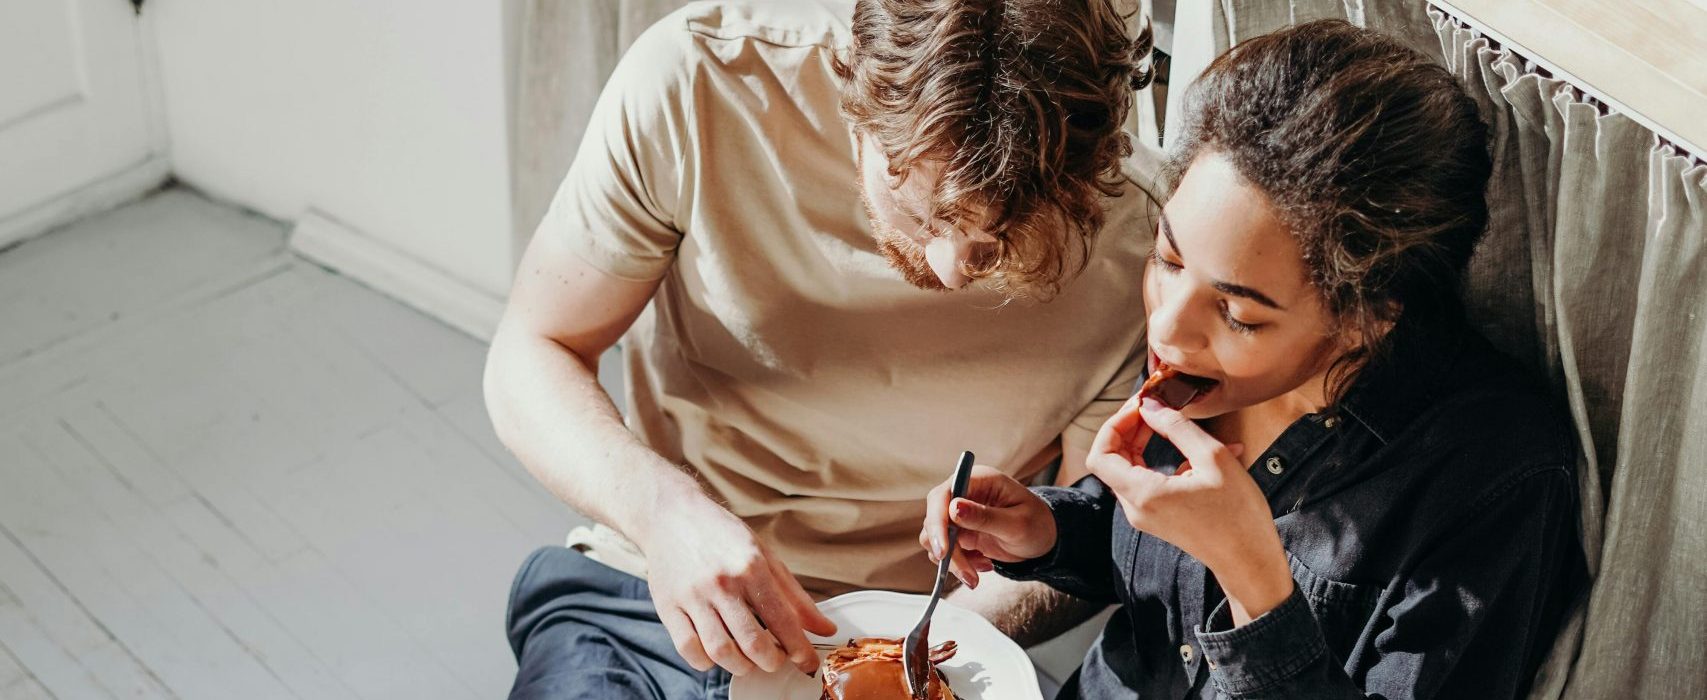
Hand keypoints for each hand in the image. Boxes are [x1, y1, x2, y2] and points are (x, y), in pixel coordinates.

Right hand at [637, 492, 836, 675]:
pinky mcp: (667, 606)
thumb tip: (825, 628)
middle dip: (771, 661)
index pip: (782, 620)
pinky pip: (688, 649)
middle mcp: (722, 583)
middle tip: (774, 659)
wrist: (671, 514)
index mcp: (751, 568)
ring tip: (747, 660)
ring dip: (740, 665)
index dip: (799, 649)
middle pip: (752, 643)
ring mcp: (693, 596)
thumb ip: (795, 596)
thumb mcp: (764, 556)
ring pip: (720, 651)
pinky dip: (705, 661)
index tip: (807, 662)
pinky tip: (715, 653)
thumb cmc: (721, 535)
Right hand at [919, 465, 1056, 589]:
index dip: (937, 521)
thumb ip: (985, 517)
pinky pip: (945, 551)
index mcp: (979, 480)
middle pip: (935, 518)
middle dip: (946, 549)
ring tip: (977, 573)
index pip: (944, 495)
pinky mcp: (959, 533)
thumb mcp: (1017, 523)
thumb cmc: (1038, 524)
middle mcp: (964, 494)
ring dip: (953, 561)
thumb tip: (953, 508)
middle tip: (966, 573)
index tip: (944, 549)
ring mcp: (959, 514)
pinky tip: (983, 564)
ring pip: (935, 539)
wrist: (1045, 539)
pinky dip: (960, 564)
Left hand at [1085, 395, 1293, 624]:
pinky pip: (1148, 481)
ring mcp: (1145, 515)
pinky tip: (1196, 450)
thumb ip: (1177, 427)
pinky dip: (1163, 459)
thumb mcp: (1213, 458)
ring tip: (1173, 421)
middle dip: (1128, 428)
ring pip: (1129, 469)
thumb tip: (1151, 406)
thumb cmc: (1238, 514)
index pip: (1101, 454)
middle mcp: (1136, 507)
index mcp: (1143, 494)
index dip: (1115, 424)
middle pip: (1112, 460)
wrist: (1250, 562)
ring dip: (1145, 442)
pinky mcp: (1158, 517)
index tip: (1140, 406)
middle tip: (1154, 407)